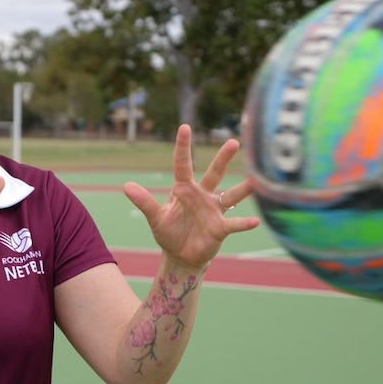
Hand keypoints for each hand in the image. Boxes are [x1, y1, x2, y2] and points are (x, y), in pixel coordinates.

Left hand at [123, 124, 260, 269]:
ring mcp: (213, 210)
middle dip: (223, 158)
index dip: (183, 146)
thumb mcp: (155, 218)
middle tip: (233, 142)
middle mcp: (202, 195)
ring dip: (243, 189)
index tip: (184, 127)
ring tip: (256, 180)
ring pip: (231, 196)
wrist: (181, 256)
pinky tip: (255, 220)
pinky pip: (234, 223)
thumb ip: (144, 202)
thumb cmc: (169, 233)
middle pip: (215, 173)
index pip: (183, 164)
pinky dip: (244, 223)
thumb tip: (126, 186)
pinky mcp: (220, 228)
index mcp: (184, 189)